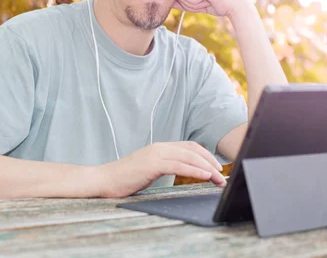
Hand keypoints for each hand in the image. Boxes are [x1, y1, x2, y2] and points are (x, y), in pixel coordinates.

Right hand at [95, 141, 226, 197]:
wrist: (103, 180)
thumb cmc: (125, 179)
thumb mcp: (149, 170)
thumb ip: (165, 167)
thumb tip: (183, 173)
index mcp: (160, 148)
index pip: (190, 147)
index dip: (207, 156)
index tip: (217, 168)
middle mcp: (160, 147)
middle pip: (193, 150)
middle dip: (211, 162)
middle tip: (222, 175)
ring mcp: (156, 154)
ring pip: (189, 157)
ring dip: (208, 168)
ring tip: (218, 179)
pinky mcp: (152, 164)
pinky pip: (179, 166)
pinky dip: (195, 171)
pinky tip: (205, 176)